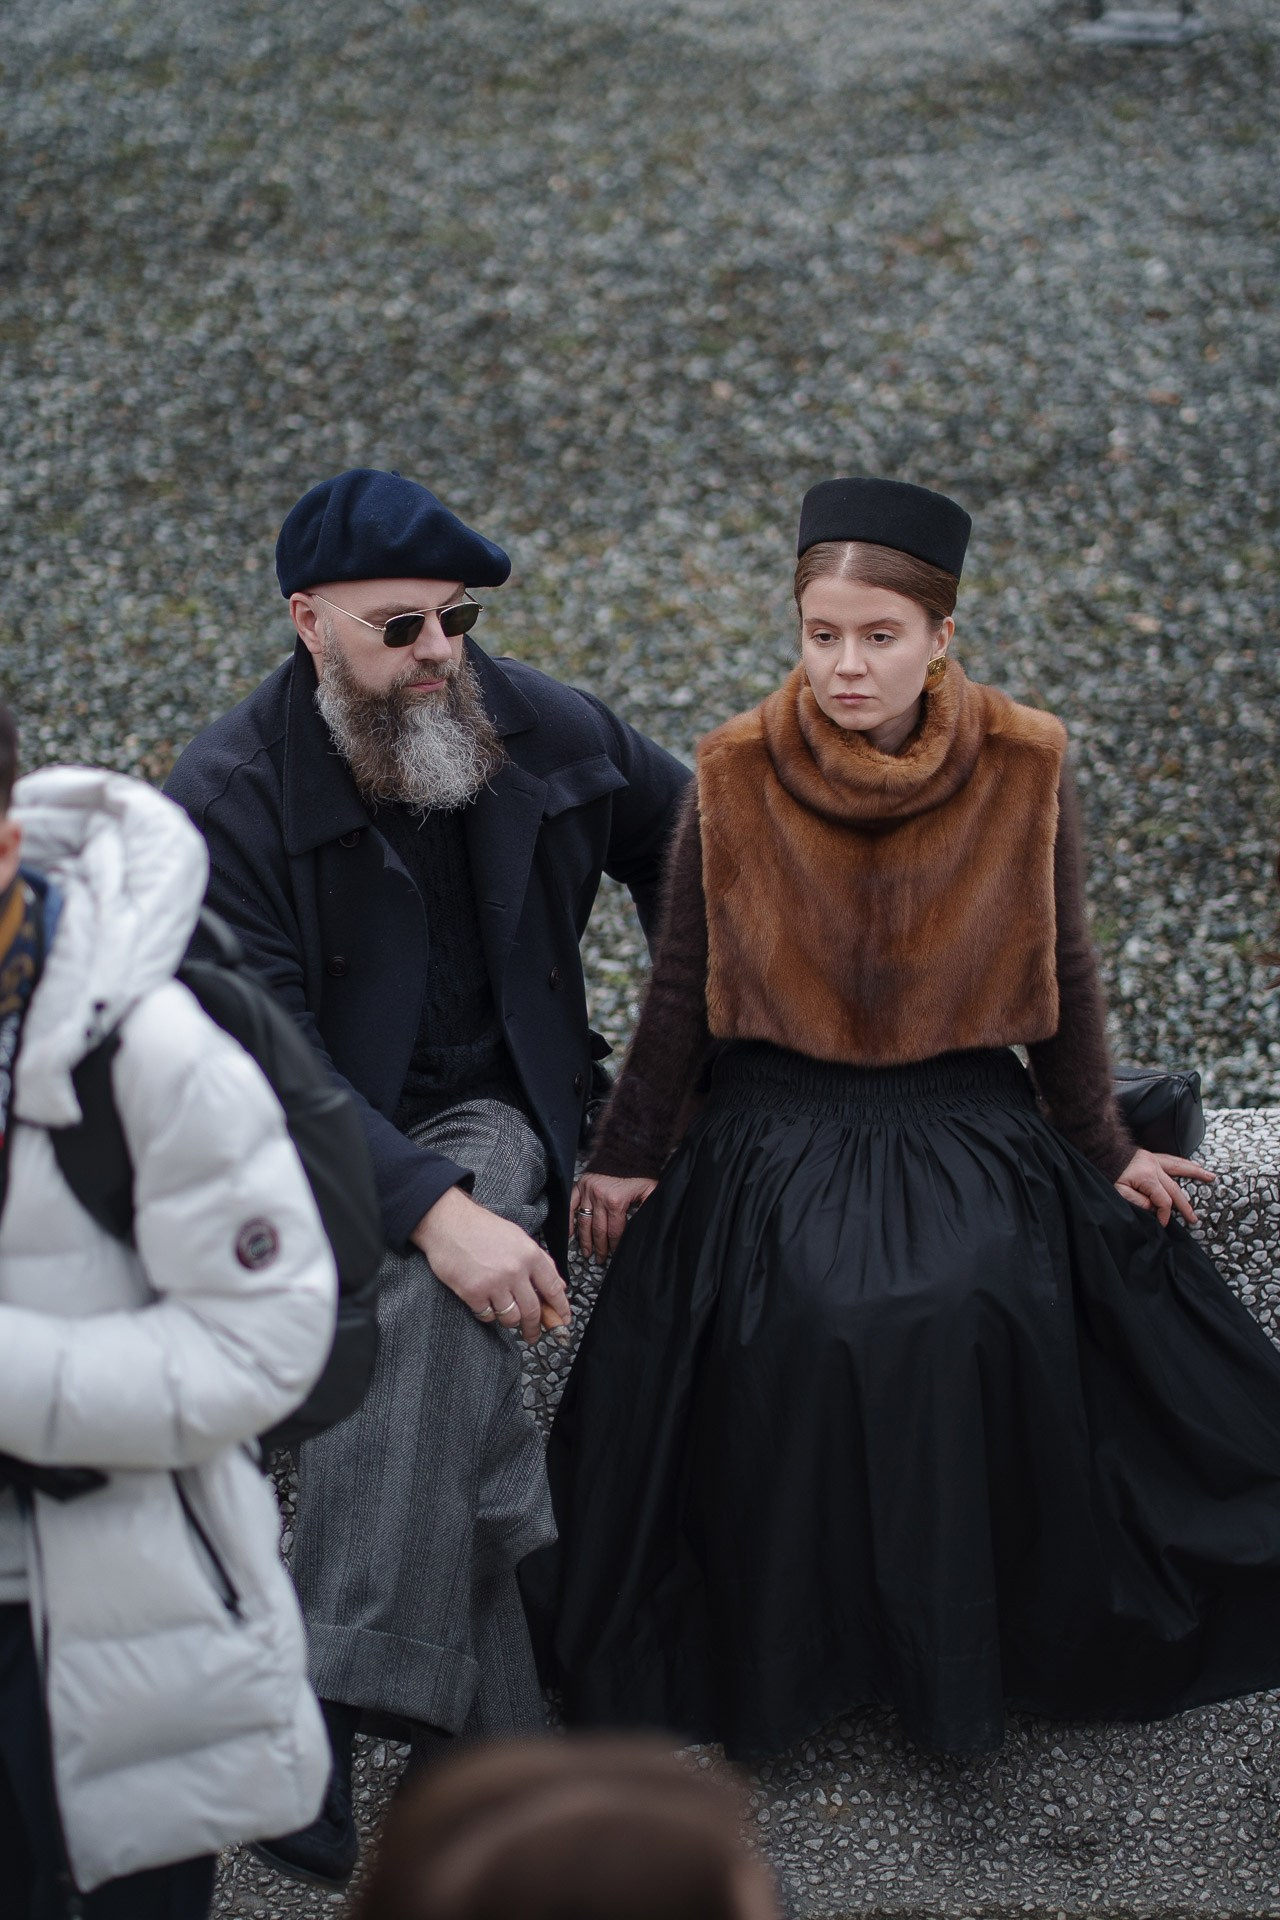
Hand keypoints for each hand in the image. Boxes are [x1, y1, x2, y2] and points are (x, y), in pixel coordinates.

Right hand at [412, 1187, 570, 1343]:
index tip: (562, 1322)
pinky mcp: (473, 1293)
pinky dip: (488, 1315)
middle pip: (533, 1311)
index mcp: (530, 1255)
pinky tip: (484, 1304)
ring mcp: (494, 1283)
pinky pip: (487, 1316)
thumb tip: (559, 1286)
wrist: (448, 1222)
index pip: (554, 1289)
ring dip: (509, 1320)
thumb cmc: (482, 1228)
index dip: (560, 1309)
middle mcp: (515, 1271)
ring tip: (504, 1312)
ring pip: (511, 1318)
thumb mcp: (518, 1237)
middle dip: (535, 1328)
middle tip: (533, 1335)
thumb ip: (539, 1261)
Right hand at [572, 1171, 656, 1261]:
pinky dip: (569, 1221)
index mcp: (616, 1202)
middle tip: (599, 1259)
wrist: (625, 1149)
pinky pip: (571, 1206)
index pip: (615, 1231)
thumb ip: (648, 1207)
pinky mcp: (580, 1185)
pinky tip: (569, 1234)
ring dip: (585, 1240)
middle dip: (600, 1248)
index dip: (615, 1245)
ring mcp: (587, 1192)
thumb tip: (647, 1226)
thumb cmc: (638, 1170)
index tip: (615, 1254)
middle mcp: (599, 1198)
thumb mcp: (649, 1189)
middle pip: (598, 1231)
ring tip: (586, 1252)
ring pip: (584, 1222)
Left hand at [1115, 1148, 1213, 1227]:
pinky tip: (1195, 1165)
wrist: (1102, 1151)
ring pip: (1180, 1168)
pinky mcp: (1152, 1156)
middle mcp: (1155, 1167)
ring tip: (1211, 1177)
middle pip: (1175, 1189)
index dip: (1164, 1214)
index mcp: (1147, 1177)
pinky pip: (1173, 1160)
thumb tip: (1155, 1208)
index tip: (1162, 1223)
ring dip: (1196, 1173)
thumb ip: (1138, 1201)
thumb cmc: (1108, 1172)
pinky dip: (1185, 1163)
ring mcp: (1155, 1160)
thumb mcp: (1119, 1191)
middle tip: (1194, 1218)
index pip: (1163, 1201)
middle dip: (1186, 1205)